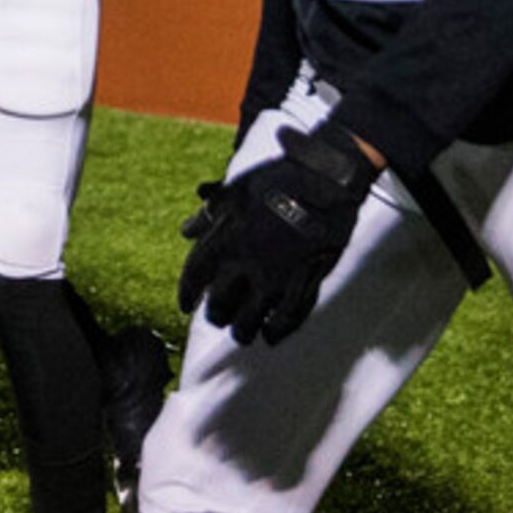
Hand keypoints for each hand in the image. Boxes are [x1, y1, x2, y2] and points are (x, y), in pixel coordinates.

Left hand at [177, 118, 378, 344]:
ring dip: (243, 330)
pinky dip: (276, 330)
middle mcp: (247, 267)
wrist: (328, 179)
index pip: (194, 279)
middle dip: (216, 314)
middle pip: (220, 308)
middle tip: (218, 316)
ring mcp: (278, 279)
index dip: (186, 295)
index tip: (185, 305)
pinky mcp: (307, 284)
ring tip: (241, 331)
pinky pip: (288, 319)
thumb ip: (209, 216)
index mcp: (224, 242)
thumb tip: (186, 232)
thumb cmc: (278, 178)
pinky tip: (270, 334)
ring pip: (250, 323)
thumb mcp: (235, 190)